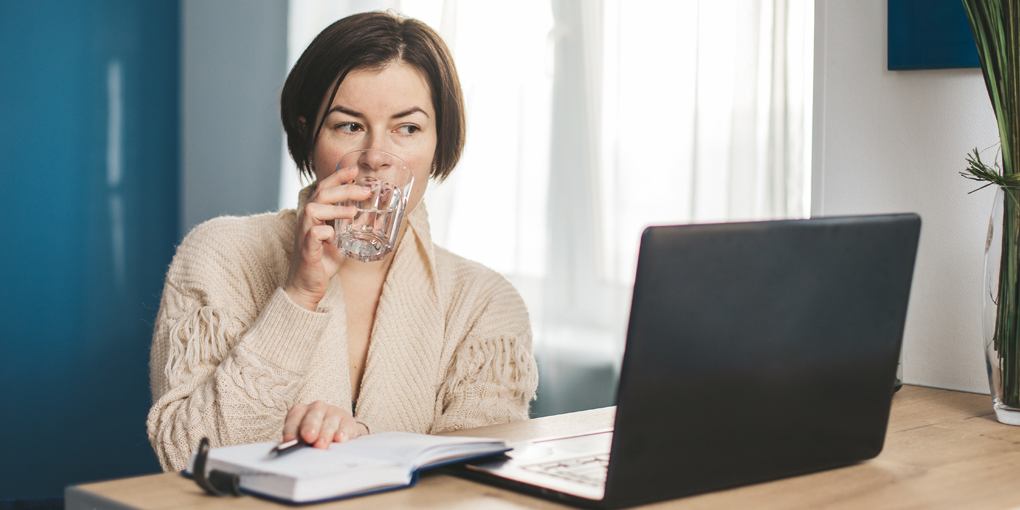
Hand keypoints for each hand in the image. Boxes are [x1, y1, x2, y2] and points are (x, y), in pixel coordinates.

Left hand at [283, 401, 367, 447]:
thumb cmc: (316, 436)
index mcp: (300, 411)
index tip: (289, 441)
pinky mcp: (347, 419)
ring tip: (321, 445)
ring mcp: (333, 412)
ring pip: (329, 423)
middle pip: (312, 416)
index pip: (293, 419)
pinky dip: (342, 433)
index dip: (291, 430)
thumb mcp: (304, 437)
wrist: (340, 431)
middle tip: (308, 437)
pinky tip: (340, 439)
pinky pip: (345, 426)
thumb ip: (297, 442)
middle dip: (310, 427)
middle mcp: (317, 408)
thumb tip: (291, 450)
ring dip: (325, 434)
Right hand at [284, 166, 369, 310]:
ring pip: (313, 209)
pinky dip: (325, 232)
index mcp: (315, 215)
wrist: (307, 286)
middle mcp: (307, 221)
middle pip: (321, 194)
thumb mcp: (341, 239)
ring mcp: (304, 234)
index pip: (324, 188)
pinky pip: (313, 234)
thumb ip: (350, 226)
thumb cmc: (322, 260)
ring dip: (335, 209)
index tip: (354, 170)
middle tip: (364, 191)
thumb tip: (370, 215)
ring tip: (353, 212)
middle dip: (344, 189)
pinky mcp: (306, 250)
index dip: (337, 177)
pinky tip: (335, 238)